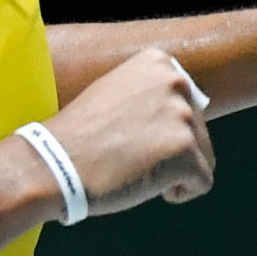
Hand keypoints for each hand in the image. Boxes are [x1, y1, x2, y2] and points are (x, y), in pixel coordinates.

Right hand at [43, 48, 214, 213]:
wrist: (54, 164)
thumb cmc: (79, 137)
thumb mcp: (116, 94)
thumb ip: (151, 95)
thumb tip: (185, 110)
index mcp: (158, 63)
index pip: (187, 105)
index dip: (162, 130)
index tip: (129, 137)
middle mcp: (175, 82)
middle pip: (198, 131)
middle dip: (170, 151)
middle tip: (128, 157)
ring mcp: (182, 115)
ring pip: (202, 157)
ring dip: (173, 171)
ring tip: (135, 170)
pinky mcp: (185, 150)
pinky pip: (202, 182)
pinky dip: (179, 192)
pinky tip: (146, 187)